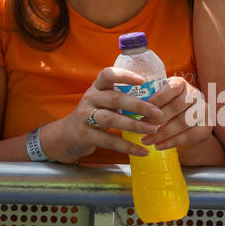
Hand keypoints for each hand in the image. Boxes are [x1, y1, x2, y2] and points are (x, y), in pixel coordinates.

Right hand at [42, 67, 166, 161]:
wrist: (67, 135)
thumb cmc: (94, 114)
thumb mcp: (102, 101)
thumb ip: (121, 97)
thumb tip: (155, 100)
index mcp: (96, 87)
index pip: (108, 74)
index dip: (124, 75)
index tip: (142, 80)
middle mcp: (89, 98)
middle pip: (115, 98)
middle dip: (138, 106)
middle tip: (158, 113)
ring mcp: (85, 116)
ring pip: (111, 119)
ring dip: (134, 125)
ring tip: (152, 130)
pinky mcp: (85, 135)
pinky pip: (109, 141)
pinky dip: (128, 147)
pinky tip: (143, 151)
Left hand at [144, 77, 213, 150]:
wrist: (187, 123)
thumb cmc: (166, 108)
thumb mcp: (159, 99)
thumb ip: (148, 99)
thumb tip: (127, 105)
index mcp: (181, 83)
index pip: (171, 88)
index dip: (157, 99)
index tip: (142, 110)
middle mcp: (195, 94)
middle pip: (177, 106)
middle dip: (157, 119)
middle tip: (141, 128)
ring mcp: (204, 110)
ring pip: (183, 122)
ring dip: (163, 133)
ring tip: (147, 140)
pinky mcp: (207, 126)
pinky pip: (190, 135)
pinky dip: (173, 142)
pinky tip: (159, 146)